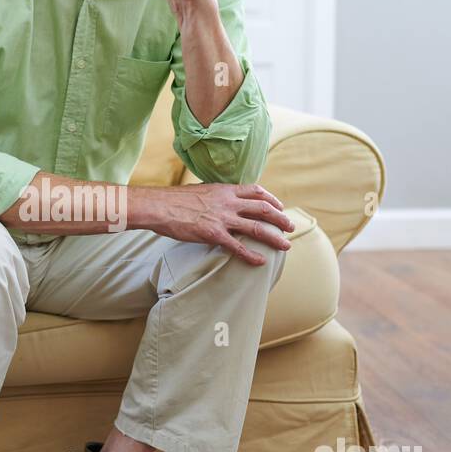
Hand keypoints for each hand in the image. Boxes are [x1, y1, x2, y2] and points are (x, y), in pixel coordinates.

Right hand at [144, 182, 294, 264]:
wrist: (159, 206)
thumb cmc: (175, 199)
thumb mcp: (201, 190)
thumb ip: (216, 195)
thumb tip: (222, 200)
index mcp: (225, 190)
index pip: (256, 191)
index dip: (272, 199)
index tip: (280, 206)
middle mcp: (228, 202)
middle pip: (263, 209)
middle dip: (280, 218)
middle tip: (290, 227)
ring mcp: (222, 218)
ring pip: (257, 228)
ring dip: (274, 237)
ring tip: (285, 245)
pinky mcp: (213, 234)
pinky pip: (237, 247)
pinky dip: (251, 255)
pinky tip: (260, 262)